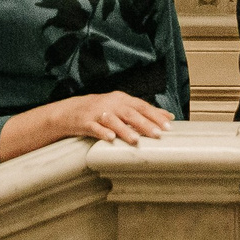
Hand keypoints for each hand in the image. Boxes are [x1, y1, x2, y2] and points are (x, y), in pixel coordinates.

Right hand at [40, 91, 174, 145]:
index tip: (168, 126)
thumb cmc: (102, 110)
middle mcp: (111, 104)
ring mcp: (98, 113)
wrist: (71, 111)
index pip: (142, 106)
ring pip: (113, 121)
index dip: (155, 115)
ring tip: (136, 139)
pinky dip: (102, 132)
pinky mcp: (86, 122)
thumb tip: (168, 117)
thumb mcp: (122, 107)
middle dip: (145, 124)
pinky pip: (95, 128)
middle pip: (130, 113)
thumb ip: (143, 111)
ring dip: (125, 130)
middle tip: (157, 134)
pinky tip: (110, 138)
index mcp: (122, 99)